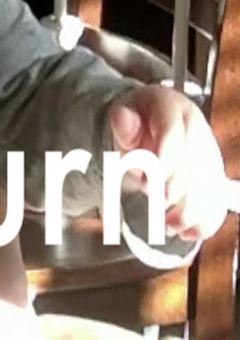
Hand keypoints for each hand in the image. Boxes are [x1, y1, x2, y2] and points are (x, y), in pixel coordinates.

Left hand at [108, 84, 227, 241]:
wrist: (150, 121)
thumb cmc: (135, 119)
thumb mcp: (122, 114)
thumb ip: (123, 122)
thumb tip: (122, 119)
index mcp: (173, 107)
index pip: (173, 136)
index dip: (161, 164)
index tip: (145, 183)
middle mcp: (197, 128)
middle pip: (194, 166)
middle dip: (173, 189)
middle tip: (154, 199)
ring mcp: (210, 153)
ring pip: (210, 188)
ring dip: (189, 213)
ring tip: (167, 226)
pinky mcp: (214, 176)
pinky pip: (217, 202)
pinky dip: (203, 222)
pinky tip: (185, 232)